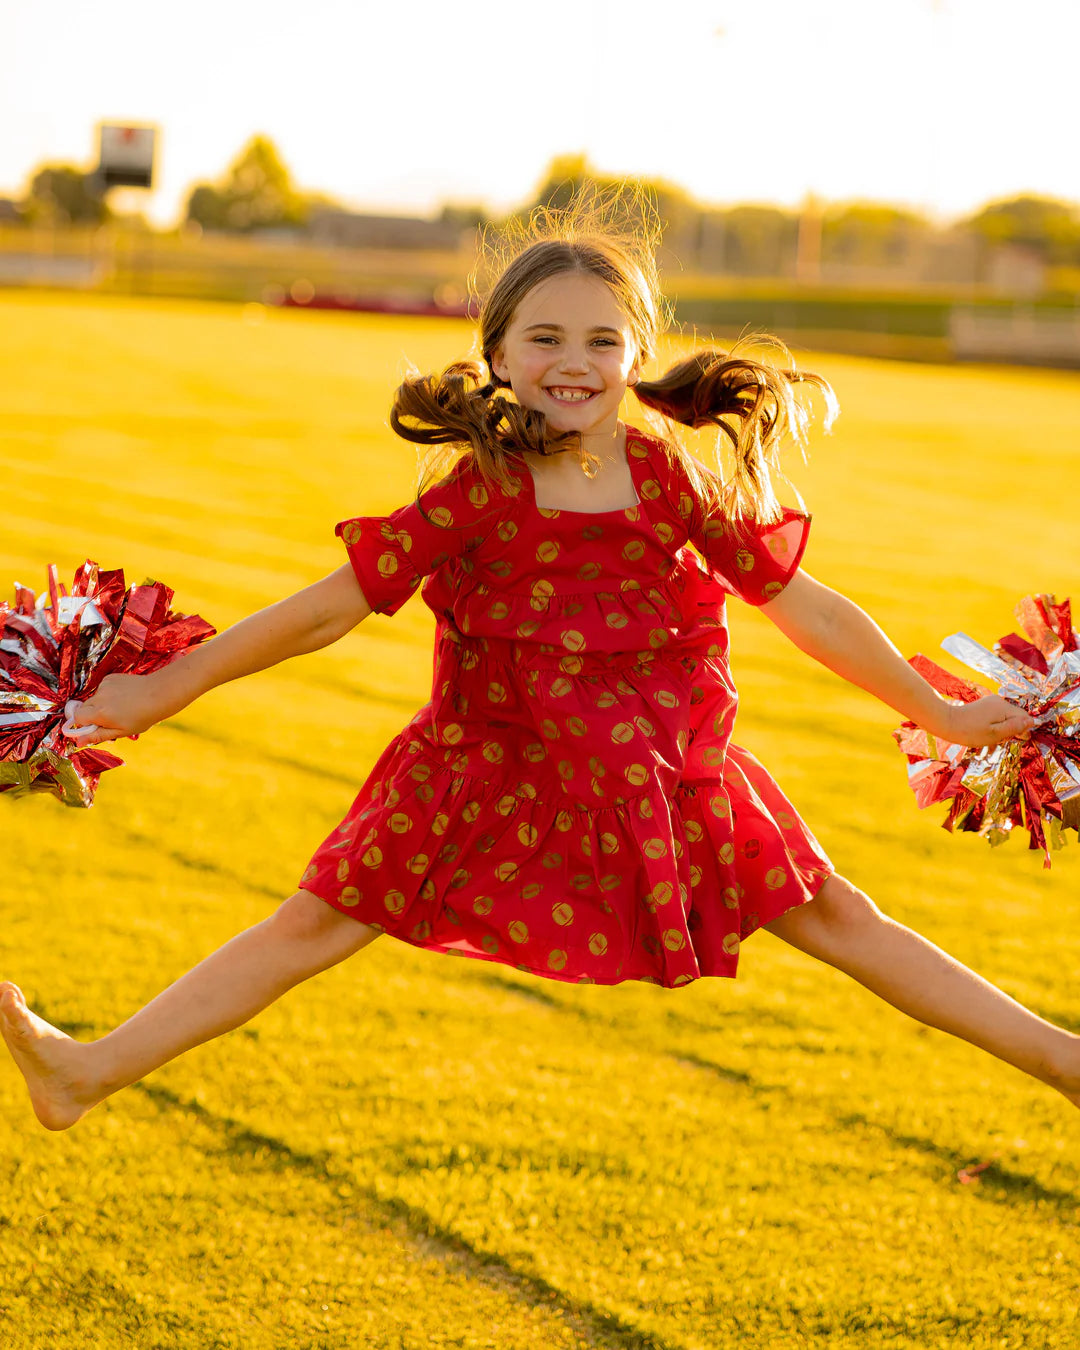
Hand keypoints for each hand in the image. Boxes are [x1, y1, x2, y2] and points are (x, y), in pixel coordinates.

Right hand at [65, 671, 179, 747]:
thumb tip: (79, 742)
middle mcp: (99, 697)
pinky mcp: (110, 677)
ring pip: (94, 699)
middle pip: (83, 707)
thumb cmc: (143, 716)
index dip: (83, 724)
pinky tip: (123, 696)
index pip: (77, 717)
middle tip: (111, 719)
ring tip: (121, 707)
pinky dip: (108, 694)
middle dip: (92, 714)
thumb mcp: (121, 732)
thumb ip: (97, 736)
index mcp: (100, 712)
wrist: (159, 694)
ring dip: (101, 704)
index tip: (94, 727)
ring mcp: (104, 685)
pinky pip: (102, 689)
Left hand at [938, 695, 1036, 750]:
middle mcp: (999, 701)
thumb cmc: (970, 731)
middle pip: (1015, 717)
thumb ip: (1014, 728)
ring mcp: (991, 703)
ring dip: (1001, 730)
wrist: (946, 723)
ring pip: (1005, 718)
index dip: (1022, 729)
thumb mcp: (994, 734)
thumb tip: (1032, 722)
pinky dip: (993, 727)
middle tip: (998, 741)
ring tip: (989, 740)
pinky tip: (985, 736)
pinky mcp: (984, 706)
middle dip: (1011, 730)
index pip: (1024, 717)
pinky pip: (996, 717)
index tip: (1013, 739)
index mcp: (1004, 707)